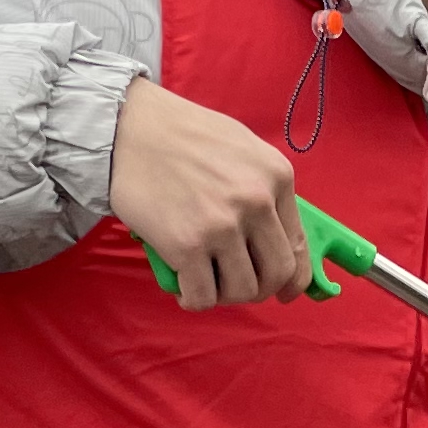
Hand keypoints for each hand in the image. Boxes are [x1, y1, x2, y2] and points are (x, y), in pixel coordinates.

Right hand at [112, 77, 305, 307]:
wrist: (129, 127)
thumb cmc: (183, 134)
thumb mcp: (243, 149)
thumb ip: (264, 189)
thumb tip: (275, 237)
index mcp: (276, 177)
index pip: (298, 245)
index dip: (293, 279)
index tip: (285, 292)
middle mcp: (256, 202)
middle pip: (276, 274)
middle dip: (259, 289)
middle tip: (236, 286)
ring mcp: (222, 226)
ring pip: (243, 290)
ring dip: (225, 295)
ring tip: (205, 282)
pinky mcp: (186, 245)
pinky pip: (203, 296)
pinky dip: (194, 300)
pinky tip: (184, 289)